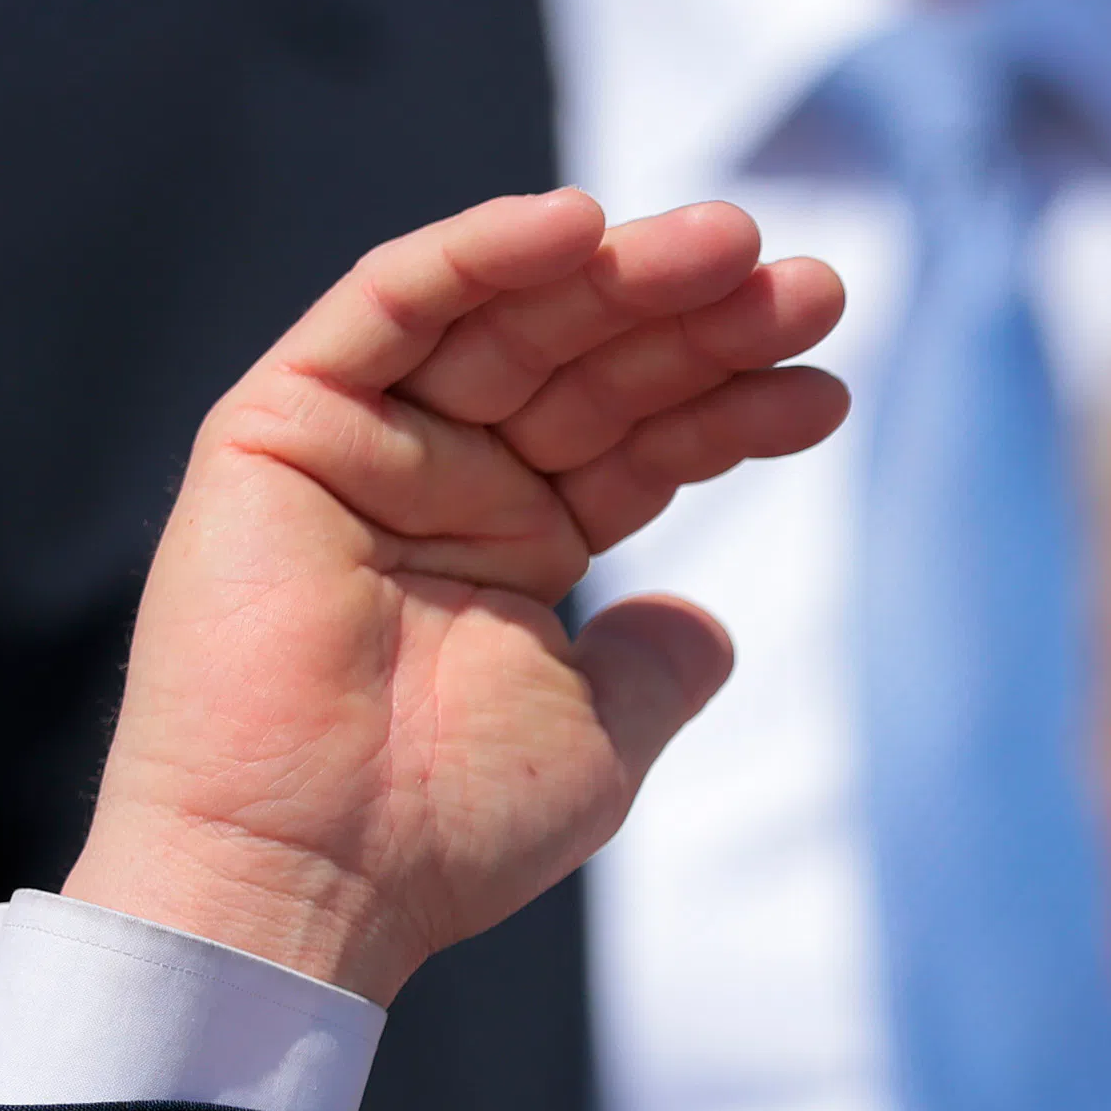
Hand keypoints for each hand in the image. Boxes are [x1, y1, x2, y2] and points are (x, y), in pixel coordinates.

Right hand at [64, 192, 848, 1004]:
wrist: (308, 880)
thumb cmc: (442, 831)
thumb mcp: (596, 735)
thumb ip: (654, 665)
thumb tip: (710, 617)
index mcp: (517, 545)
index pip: (641, 444)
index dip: (733, 410)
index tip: (829, 389)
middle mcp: (444, 480)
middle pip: (589, 367)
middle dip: (699, 321)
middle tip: (813, 286)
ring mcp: (365, 445)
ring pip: (507, 322)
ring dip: (617, 273)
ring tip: (734, 245)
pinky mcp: (281, 424)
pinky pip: (386, 311)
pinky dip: (475, 258)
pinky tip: (574, 229)